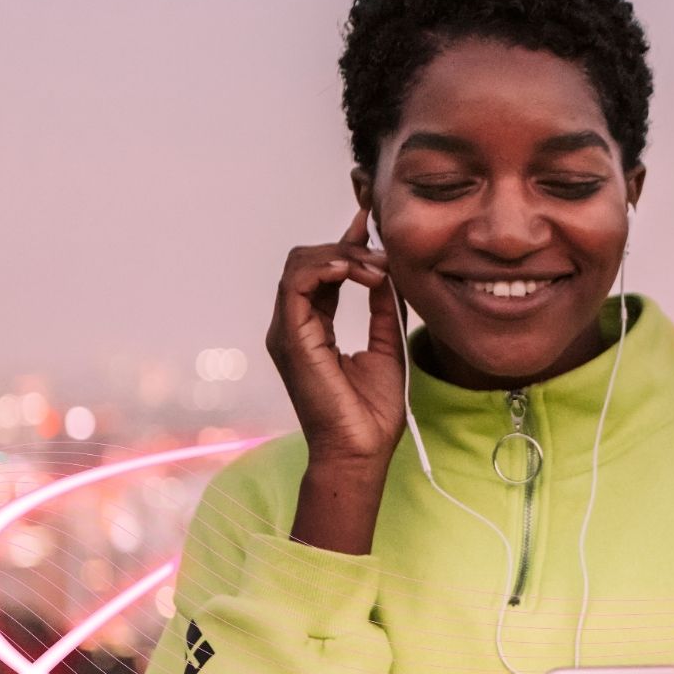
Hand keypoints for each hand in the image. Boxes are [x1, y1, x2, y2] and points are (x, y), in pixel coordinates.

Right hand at [266, 204, 407, 470]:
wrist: (362, 450)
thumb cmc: (372, 411)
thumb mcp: (387, 344)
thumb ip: (382, 307)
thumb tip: (386, 271)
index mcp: (312, 327)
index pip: (322, 271)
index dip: (347, 244)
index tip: (372, 223)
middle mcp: (293, 325)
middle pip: (307, 260)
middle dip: (348, 246)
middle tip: (384, 256)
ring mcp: (287, 331)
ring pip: (299, 264)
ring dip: (342, 255)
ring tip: (376, 268)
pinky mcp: (291, 337)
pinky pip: (297, 284)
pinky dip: (327, 267)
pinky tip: (359, 272)